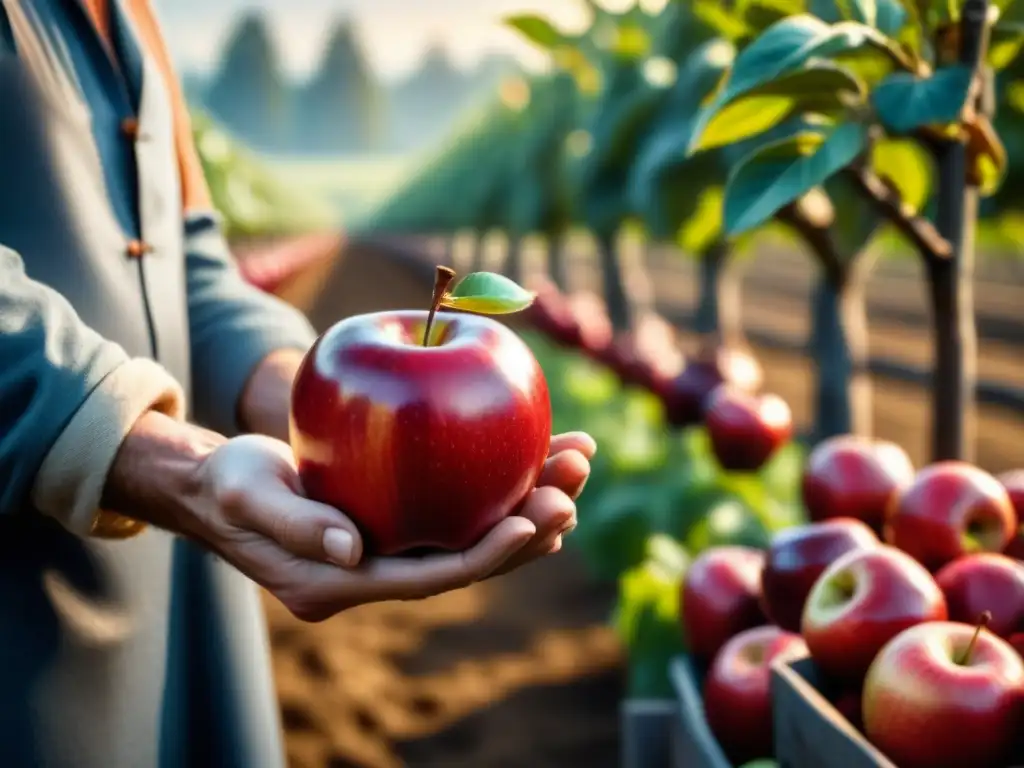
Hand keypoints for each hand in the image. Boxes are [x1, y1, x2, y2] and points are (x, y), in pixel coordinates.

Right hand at [187, 431, 593, 621]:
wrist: (220, 486)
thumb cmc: (227, 486)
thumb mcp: (244, 496)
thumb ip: (292, 524)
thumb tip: (351, 549)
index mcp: (344, 582)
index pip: (430, 576)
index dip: (485, 555)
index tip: (533, 522)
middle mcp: (380, 571)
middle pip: (468, 557)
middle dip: (528, 526)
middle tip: (574, 486)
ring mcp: (393, 547)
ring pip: (474, 530)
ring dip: (529, 498)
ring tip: (576, 460)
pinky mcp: (402, 518)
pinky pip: (460, 505)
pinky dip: (500, 480)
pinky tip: (536, 449)